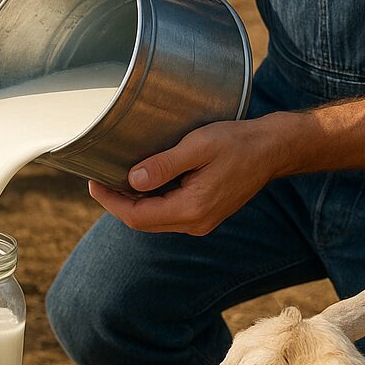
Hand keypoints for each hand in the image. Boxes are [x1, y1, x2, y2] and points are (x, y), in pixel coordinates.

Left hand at [88, 119, 276, 234]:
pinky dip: (151, 200)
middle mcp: (196, 222)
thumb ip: (165, 165)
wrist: (271, 150)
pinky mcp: (205, 213)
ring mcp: (202, 220)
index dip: (111, 202)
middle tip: (98, 178)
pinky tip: (142, 182)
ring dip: (133, 202)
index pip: (138, 216)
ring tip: (115, 178)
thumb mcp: (198, 146)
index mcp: (192, 208)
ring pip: (155, 219)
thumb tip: (133, 180)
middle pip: (143, 221)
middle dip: (117, 202)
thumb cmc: (237, 142)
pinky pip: (169, 213)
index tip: (93, 182)